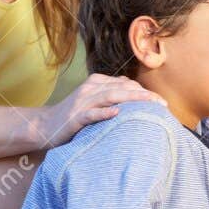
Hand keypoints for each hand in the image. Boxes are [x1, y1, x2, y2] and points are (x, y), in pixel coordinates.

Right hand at [39, 74, 162, 146]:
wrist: (45, 125)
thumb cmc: (74, 115)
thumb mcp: (93, 100)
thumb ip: (111, 94)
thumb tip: (132, 90)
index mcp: (97, 82)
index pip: (126, 84)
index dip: (145, 92)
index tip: (162, 103)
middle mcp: (90, 88)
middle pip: (122, 88)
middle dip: (145, 95)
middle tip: (163, 105)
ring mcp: (82, 102)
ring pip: (111, 96)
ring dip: (132, 99)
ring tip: (150, 104)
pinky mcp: (75, 117)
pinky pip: (91, 113)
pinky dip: (104, 113)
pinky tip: (116, 113)